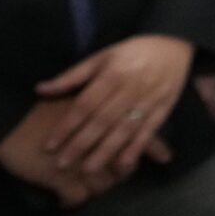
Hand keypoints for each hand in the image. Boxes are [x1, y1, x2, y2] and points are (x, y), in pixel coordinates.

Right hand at [0, 98, 173, 207]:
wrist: (6, 120)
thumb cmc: (39, 108)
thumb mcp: (75, 101)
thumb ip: (99, 110)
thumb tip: (116, 117)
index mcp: (105, 122)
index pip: (139, 136)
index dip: (153, 148)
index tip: (167, 158)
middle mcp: (99, 143)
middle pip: (123, 167)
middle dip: (120, 171)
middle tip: (114, 172)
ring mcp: (82, 163)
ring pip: (103, 185)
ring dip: (96, 186)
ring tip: (86, 182)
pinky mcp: (61, 179)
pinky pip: (77, 198)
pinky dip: (71, 201)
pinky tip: (64, 198)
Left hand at [37, 33, 193, 182]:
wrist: (174, 45)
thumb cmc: (132, 52)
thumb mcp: (102, 57)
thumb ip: (72, 76)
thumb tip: (40, 89)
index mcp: (113, 75)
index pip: (86, 104)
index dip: (67, 125)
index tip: (50, 145)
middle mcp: (130, 89)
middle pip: (103, 120)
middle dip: (82, 143)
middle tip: (62, 164)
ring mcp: (149, 101)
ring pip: (124, 129)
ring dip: (106, 151)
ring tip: (88, 170)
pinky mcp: (164, 109)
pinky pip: (148, 132)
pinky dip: (136, 148)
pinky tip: (124, 165)